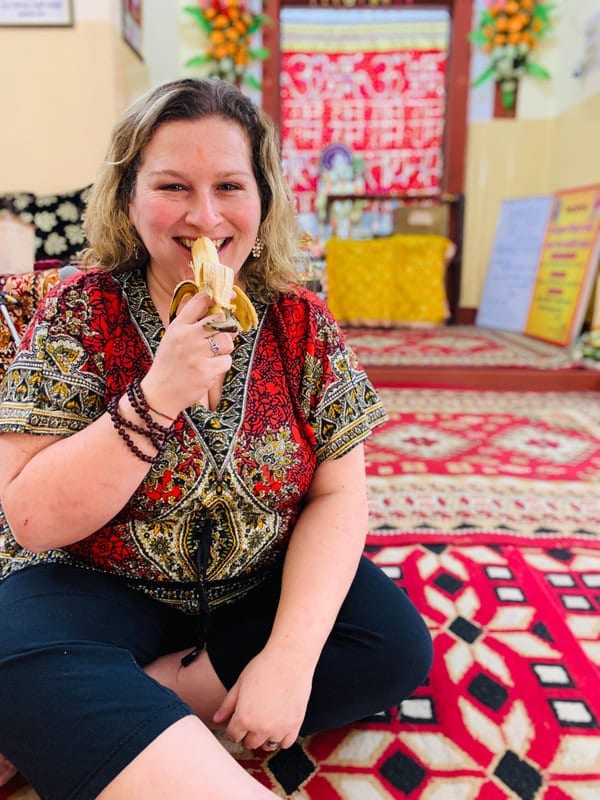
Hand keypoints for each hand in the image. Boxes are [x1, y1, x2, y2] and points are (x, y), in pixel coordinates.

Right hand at [141, 293, 235, 414]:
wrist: (161, 393)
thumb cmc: (169, 364)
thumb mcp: (172, 337)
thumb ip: (189, 321)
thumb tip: (211, 303)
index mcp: (178, 326)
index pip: (200, 301)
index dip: (218, 297)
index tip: (228, 296)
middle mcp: (188, 336)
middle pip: (220, 319)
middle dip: (226, 326)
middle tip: (223, 334)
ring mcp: (197, 353)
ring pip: (227, 340)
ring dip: (226, 347)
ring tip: (215, 354)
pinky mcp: (206, 370)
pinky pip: (227, 360)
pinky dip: (222, 365)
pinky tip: (211, 368)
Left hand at [212, 648, 312, 751]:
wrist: (289, 659)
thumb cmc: (263, 667)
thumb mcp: (240, 683)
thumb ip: (227, 705)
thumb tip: (217, 719)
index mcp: (244, 717)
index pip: (233, 735)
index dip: (233, 728)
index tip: (237, 721)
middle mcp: (261, 727)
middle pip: (250, 743)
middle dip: (247, 733)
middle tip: (252, 718)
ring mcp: (279, 728)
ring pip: (268, 745)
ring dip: (264, 737)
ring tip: (266, 721)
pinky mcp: (295, 725)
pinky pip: (286, 743)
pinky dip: (281, 738)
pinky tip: (279, 725)